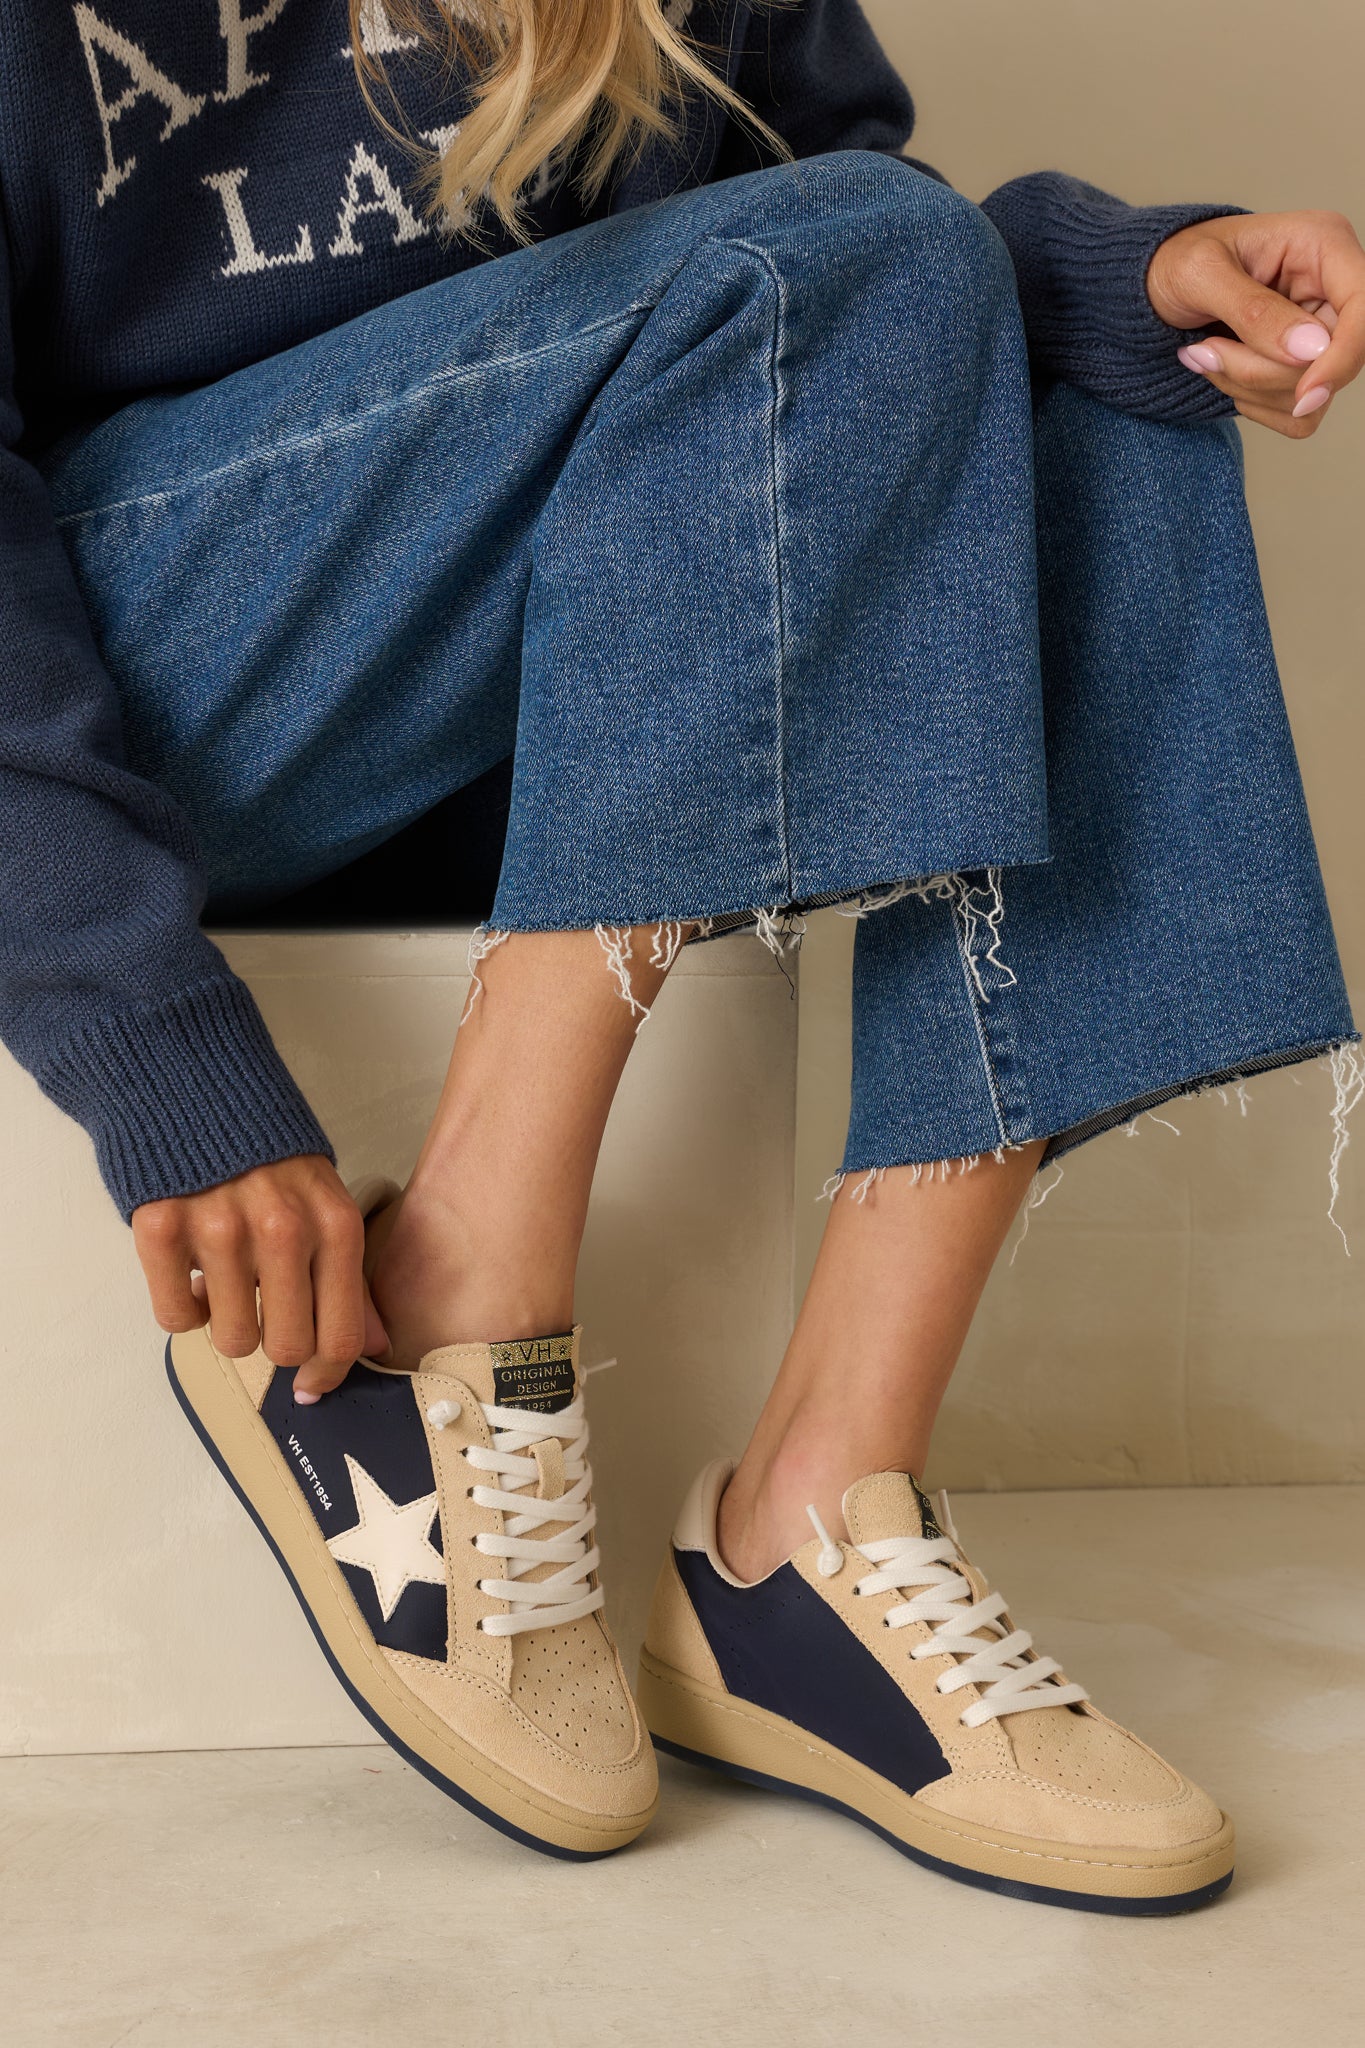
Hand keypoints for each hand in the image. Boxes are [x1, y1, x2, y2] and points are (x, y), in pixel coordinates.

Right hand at [132, 1155, 388, 1399]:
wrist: (197, 1091)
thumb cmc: (272, 1158)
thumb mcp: (327, 1203)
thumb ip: (348, 1276)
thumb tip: (375, 1346)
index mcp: (334, 1224)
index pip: (341, 1334)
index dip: (326, 1373)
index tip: (310, 1383)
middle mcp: (282, 1229)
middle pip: (285, 1346)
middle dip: (274, 1343)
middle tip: (264, 1311)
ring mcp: (219, 1228)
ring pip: (231, 1340)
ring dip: (228, 1323)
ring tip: (228, 1282)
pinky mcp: (161, 1227)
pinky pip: (176, 1318)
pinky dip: (184, 1307)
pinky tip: (194, 1273)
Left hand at [1147, 209, 1364, 436]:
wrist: (1155, 285)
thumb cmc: (1176, 262)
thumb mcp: (1201, 273)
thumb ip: (1255, 310)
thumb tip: (1311, 349)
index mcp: (1323, 245)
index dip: (1342, 356)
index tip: (1304, 394)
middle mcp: (1333, 288)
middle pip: (1334, 361)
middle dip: (1262, 372)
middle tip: (1203, 352)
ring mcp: (1323, 332)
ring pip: (1312, 396)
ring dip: (1249, 388)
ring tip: (1204, 353)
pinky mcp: (1305, 370)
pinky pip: (1298, 416)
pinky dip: (1255, 406)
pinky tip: (1224, 372)